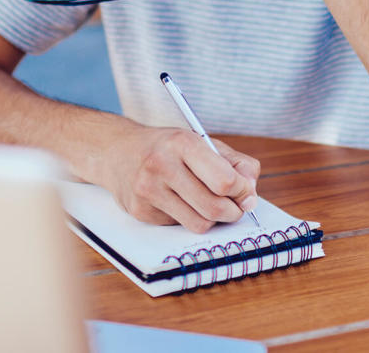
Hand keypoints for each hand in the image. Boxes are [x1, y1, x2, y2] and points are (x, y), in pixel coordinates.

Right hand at [102, 124, 260, 232]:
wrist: (117, 151)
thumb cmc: (167, 147)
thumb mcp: (202, 142)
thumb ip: (236, 164)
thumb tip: (251, 196)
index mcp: (182, 143)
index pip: (224, 180)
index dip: (242, 191)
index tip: (245, 192)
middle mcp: (162, 166)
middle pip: (214, 207)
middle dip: (233, 211)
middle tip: (235, 206)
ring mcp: (148, 191)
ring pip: (199, 223)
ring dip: (213, 219)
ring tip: (210, 204)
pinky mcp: (141, 212)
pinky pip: (180, 226)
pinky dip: (188, 217)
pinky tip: (180, 202)